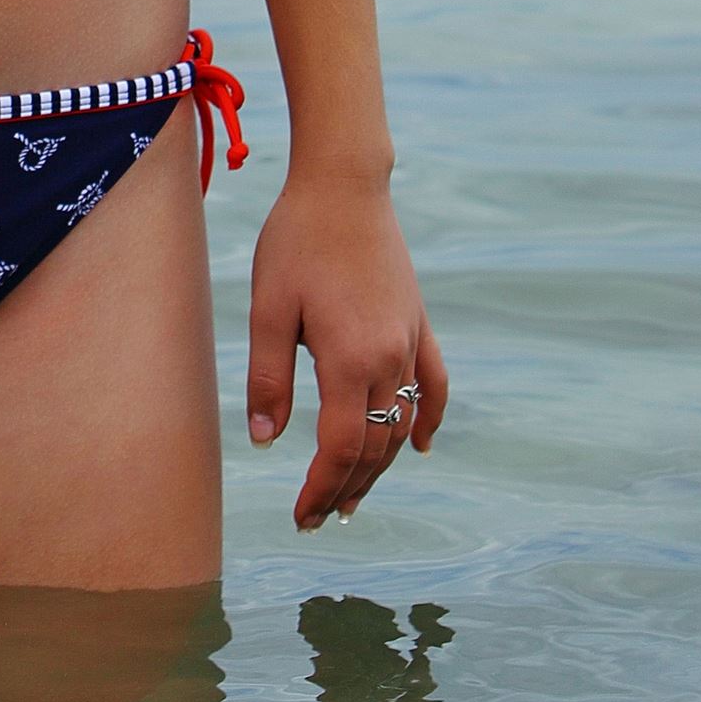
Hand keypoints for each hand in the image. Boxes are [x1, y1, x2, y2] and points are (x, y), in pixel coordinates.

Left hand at [246, 177, 447, 531]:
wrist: (344, 183)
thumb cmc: (296, 240)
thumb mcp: (267, 308)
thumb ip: (268, 379)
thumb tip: (265, 443)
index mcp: (351, 360)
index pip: (340, 449)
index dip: (320, 490)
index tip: (301, 517)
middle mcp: (390, 359)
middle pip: (373, 447)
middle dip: (345, 489)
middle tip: (318, 518)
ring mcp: (410, 341)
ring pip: (402, 424)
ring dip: (380, 466)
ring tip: (353, 497)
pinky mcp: (418, 322)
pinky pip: (435, 385)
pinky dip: (429, 420)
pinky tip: (420, 447)